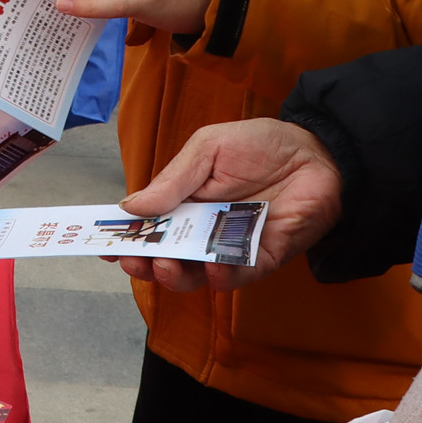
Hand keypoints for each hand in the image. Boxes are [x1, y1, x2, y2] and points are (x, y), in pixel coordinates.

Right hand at [114, 117, 343, 290]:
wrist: (319, 152)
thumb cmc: (261, 145)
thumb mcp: (208, 149)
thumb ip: (173, 180)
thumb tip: (130, 205)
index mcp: (184, 203)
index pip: (148, 227)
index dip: (124, 238)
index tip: (102, 246)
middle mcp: (203, 230)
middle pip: (165, 258)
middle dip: (145, 263)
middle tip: (135, 259)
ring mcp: (231, 247)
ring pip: (196, 274)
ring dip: (177, 275)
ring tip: (165, 265)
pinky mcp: (262, 258)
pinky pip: (238, 275)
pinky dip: (223, 277)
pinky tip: (212, 268)